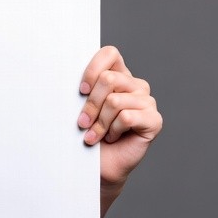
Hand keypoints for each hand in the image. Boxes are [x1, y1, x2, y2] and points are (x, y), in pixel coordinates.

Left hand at [77, 46, 161, 209]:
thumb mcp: (80, 105)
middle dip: (90, 104)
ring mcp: (147, 101)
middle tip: (82, 122)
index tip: (80, 91)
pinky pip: (127, 117)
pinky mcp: (154, 120)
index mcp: (118, 74)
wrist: (98, 163)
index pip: (110, 53)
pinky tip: (112, 138)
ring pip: (114, 101)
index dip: (93, 69)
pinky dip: (113, 130)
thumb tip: (63, 70)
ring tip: (95, 134)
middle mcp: (135, 85)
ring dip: (99, 122)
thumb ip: (82, 87)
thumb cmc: (88, 131)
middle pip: (108, 79)